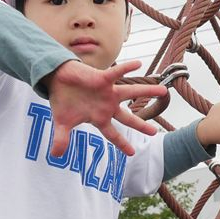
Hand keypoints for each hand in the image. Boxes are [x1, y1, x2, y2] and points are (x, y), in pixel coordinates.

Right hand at [45, 60, 166, 157]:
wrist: (57, 80)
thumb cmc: (63, 101)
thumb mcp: (62, 123)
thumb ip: (61, 139)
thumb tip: (55, 155)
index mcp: (99, 118)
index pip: (112, 134)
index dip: (121, 143)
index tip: (131, 153)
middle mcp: (107, 106)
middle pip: (128, 118)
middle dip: (141, 125)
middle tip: (154, 133)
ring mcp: (108, 92)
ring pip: (131, 92)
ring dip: (147, 92)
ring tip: (164, 91)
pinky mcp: (103, 78)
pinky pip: (116, 72)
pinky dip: (126, 68)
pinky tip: (138, 64)